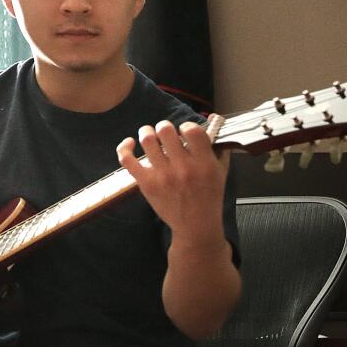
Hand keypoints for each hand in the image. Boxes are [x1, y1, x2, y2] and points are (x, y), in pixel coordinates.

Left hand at [118, 119, 228, 246]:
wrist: (196, 226)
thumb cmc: (209, 198)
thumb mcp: (221, 172)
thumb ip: (218, 147)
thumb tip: (213, 120)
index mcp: (203, 163)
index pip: (191, 129)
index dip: (186, 126)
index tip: (185, 133)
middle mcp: (183, 167)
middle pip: (165, 130)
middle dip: (165, 128)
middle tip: (166, 134)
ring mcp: (163, 175)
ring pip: (147, 139)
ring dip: (147, 132)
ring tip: (150, 135)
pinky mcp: (147, 183)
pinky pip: (128, 159)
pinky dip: (125, 147)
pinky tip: (129, 143)